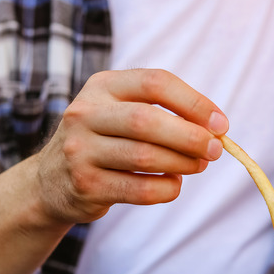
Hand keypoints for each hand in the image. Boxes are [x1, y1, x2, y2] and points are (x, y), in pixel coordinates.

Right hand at [35, 69, 228, 223]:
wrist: (52, 181)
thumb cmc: (106, 140)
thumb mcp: (123, 113)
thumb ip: (166, 113)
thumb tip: (216, 130)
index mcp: (102, 86)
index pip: (155, 83)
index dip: (194, 102)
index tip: (221, 124)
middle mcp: (85, 113)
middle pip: (147, 120)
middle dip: (190, 136)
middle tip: (215, 150)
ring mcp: (80, 150)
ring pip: (145, 156)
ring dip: (183, 163)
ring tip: (198, 166)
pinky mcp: (85, 185)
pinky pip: (140, 190)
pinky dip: (167, 188)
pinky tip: (174, 184)